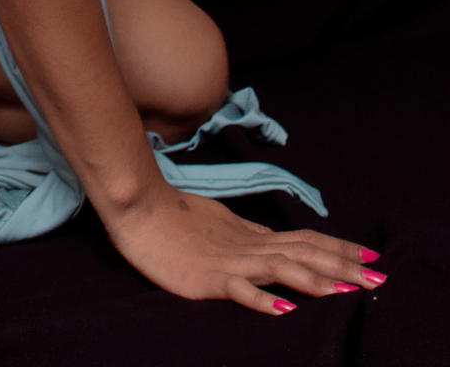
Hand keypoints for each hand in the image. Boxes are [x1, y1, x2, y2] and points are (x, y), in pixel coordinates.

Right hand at [106, 184, 384, 315]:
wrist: (140, 210)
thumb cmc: (176, 216)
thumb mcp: (221, 223)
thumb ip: (248, 235)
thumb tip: (274, 241)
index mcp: (252, 235)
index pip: (305, 239)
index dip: (338, 247)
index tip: (369, 255)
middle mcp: (248, 246)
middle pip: (303, 253)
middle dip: (343, 266)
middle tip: (379, 277)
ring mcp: (230, 262)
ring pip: (280, 268)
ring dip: (316, 280)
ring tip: (347, 291)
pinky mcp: (208, 278)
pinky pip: (239, 289)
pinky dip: (263, 298)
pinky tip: (285, 309)